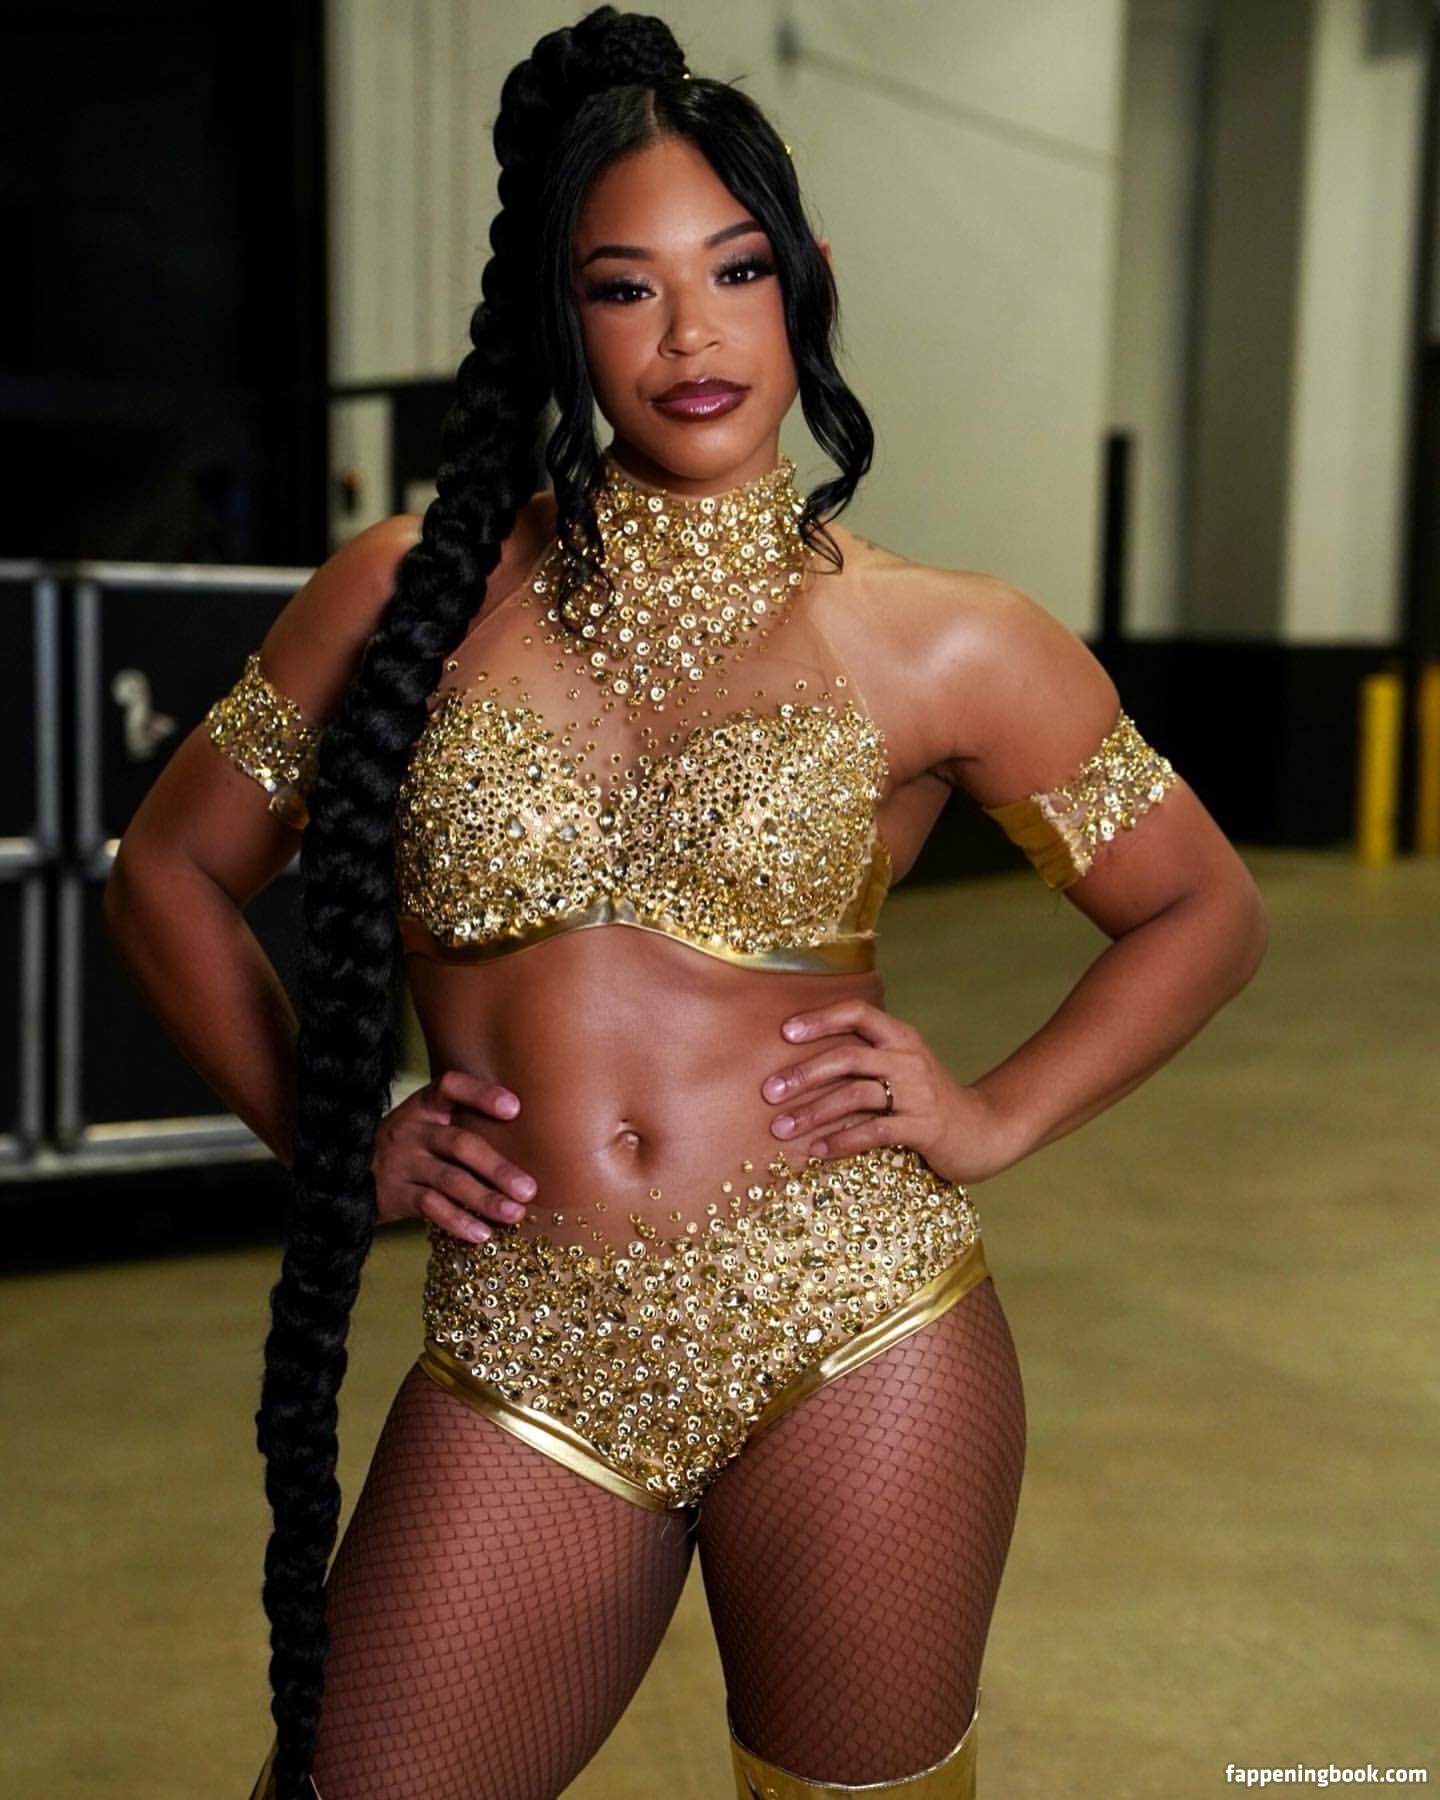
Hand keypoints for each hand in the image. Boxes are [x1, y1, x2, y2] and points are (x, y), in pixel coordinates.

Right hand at [372, 1068, 536, 1243]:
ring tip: (515, 1214)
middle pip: (460, 1144)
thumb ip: (464, 1124)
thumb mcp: (428, 1123)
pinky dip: (458, 1221)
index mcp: (426, 1106)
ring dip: (485, 1199)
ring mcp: (403, 1163)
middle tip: (529, 1189)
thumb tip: (529, 1144)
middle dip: (497, 1167)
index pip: (450, 1087)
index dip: (481, 1094)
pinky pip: (430, 1207)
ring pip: (449, 1179)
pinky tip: (482, 1234)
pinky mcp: (395, 1194)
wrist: (349, 1172)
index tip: (514, 1108)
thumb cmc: (412, 1145)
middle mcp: (413, 1130)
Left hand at [761, 1000, 1020, 1186]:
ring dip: (813, 1112)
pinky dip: (841, 1141)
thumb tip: (802, 1063)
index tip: (785, 1032)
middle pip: (847, 1056)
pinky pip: (873, 1131)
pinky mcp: (923, 1127)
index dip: (821, 1018)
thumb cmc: (929, 1100)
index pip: (858, 1012)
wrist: (984, 1130)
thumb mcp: (902, 1068)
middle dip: (803, 1073)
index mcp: (901, 1036)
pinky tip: (817, 1151)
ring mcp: (917, 1092)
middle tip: (769, 1091)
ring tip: (781, 1128)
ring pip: (854, 1095)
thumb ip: (865, 1059)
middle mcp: (908, 1057)